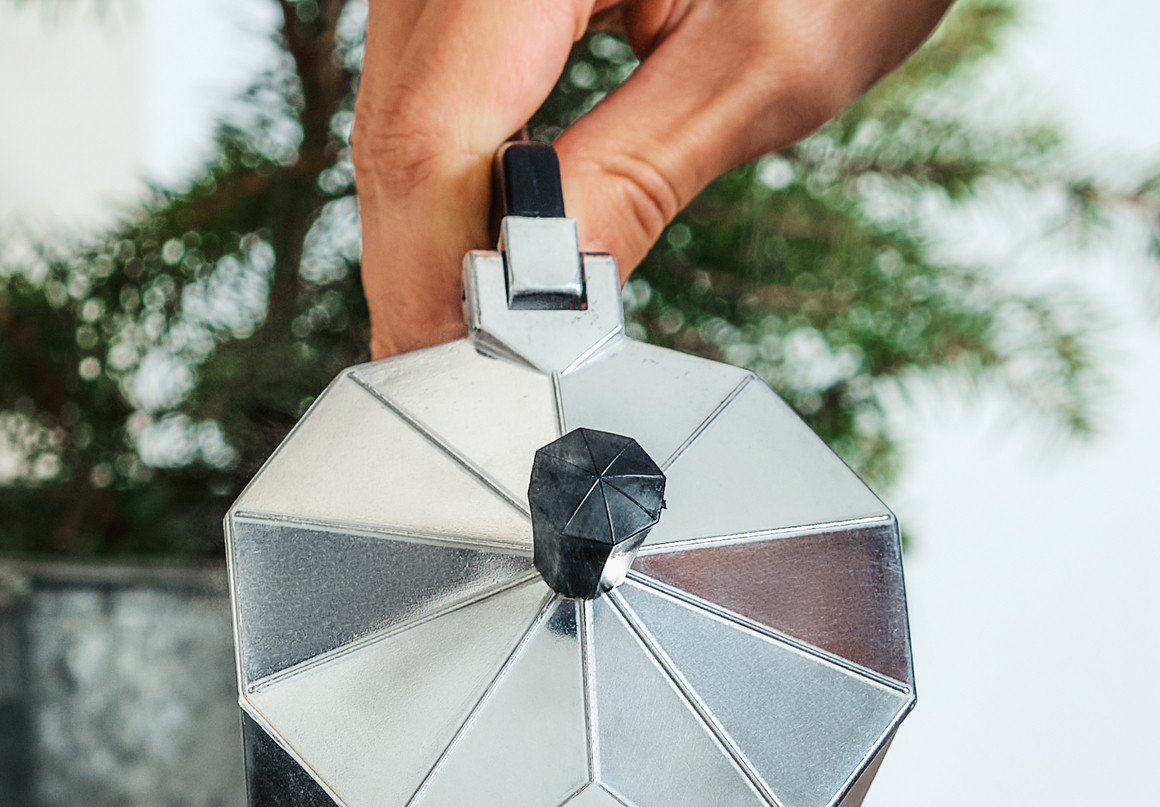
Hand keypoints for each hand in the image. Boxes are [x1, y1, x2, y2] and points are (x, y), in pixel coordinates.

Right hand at [355, 0, 953, 352]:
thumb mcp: (762, 63)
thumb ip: (636, 180)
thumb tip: (544, 304)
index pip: (430, 136)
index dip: (434, 279)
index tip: (465, 385)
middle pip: (397, 128)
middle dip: (427, 273)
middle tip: (472, 391)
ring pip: (396, 109)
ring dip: (432, 231)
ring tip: (489, 332)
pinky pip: (424, 78)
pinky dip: (453, 169)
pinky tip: (495, 241)